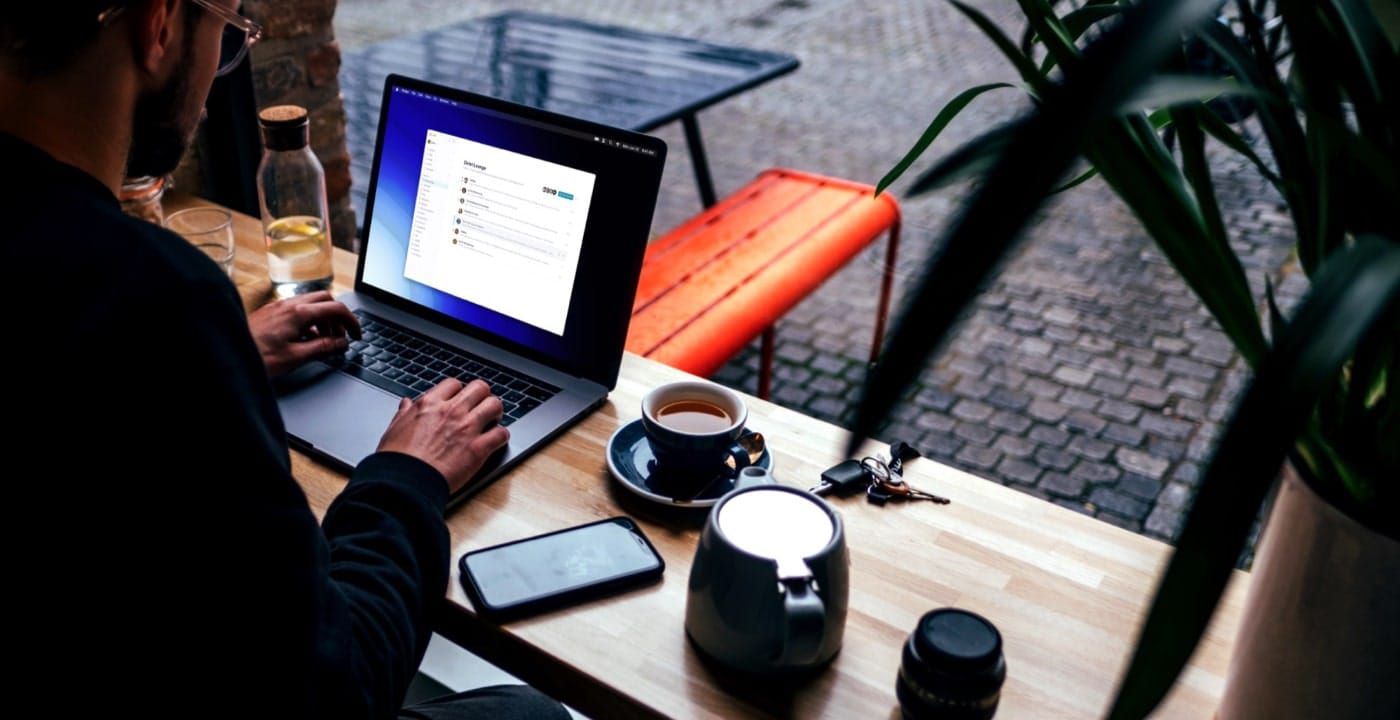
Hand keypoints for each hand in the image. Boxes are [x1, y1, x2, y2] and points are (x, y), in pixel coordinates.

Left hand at [248, 291, 360, 378]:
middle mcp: (288, 305)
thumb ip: (322, 348)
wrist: (225, 355)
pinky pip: (296, 310)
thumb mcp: (295, 357)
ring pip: (310, 303)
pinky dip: (308, 320)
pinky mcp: (270, 313)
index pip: (336, 309)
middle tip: (340, 336)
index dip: (352, 322)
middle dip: (337, 317)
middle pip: (325, 299)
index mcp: (298, 313)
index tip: (356, 335)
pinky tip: (304, 339)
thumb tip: (341, 343)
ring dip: (323, 319)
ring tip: (323, 341)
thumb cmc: (256, 357)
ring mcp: (277, 307)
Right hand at [377, 379, 508, 494]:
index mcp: (430, 404)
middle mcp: (451, 411)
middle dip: (483, 396)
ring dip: (496, 412)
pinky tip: (497, 440)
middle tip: (481, 406)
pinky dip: (502, 436)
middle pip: (479, 388)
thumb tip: (406, 404)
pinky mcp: (478, 449)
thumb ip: (404, 414)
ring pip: (495, 405)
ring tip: (493, 419)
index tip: (461, 399)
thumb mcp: (394, 428)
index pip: (454, 384)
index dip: (459, 391)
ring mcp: (467, 428)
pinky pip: (501, 434)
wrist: (405, 482)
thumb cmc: (396, 459)